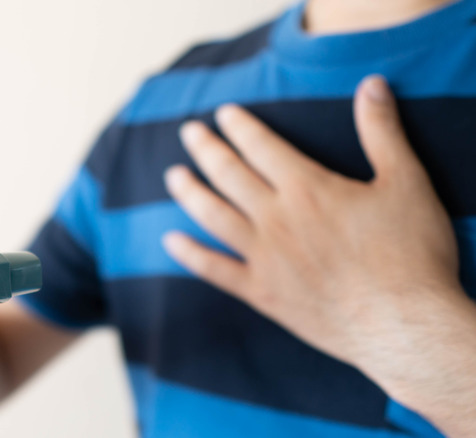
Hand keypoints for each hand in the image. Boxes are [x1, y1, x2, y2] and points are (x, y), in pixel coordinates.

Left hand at [162, 76, 475, 433]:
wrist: (404, 326)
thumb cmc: (411, 254)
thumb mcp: (406, 182)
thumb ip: (382, 131)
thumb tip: (371, 84)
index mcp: (307, 188)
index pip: (262, 146)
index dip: (240, 126)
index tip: (223, 113)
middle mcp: (276, 218)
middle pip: (229, 174)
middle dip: (206, 149)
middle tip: (189, 132)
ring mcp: (264, 257)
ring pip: (213, 216)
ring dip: (189, 193)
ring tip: (173, 175)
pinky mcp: (262, 293)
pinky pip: (215, 270)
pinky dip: (190, 255)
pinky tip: (170, 242)